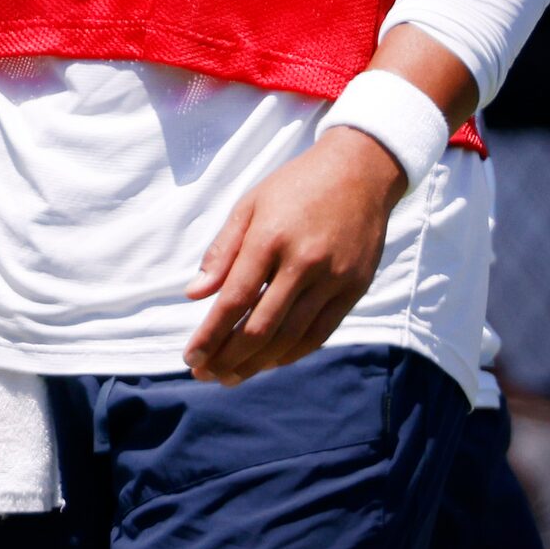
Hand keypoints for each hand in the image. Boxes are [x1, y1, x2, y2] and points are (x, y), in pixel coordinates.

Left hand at [181, 127, 405, 383]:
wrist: (359, 172)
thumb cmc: (294, 186)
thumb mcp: (249, 205)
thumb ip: (222, 252)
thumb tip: (195, 295)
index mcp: (269, 238)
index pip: (234, 300)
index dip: (210, 335)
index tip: (191, 357)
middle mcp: (303, 263)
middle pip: (261, 328)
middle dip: (229, 358)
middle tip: (205, 375)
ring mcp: (333, 279)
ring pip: (291, 338)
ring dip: (258, 364)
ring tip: (231, 376)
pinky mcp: (355, 289)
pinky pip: (320, 333)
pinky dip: (293, 353)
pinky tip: (270, 362)